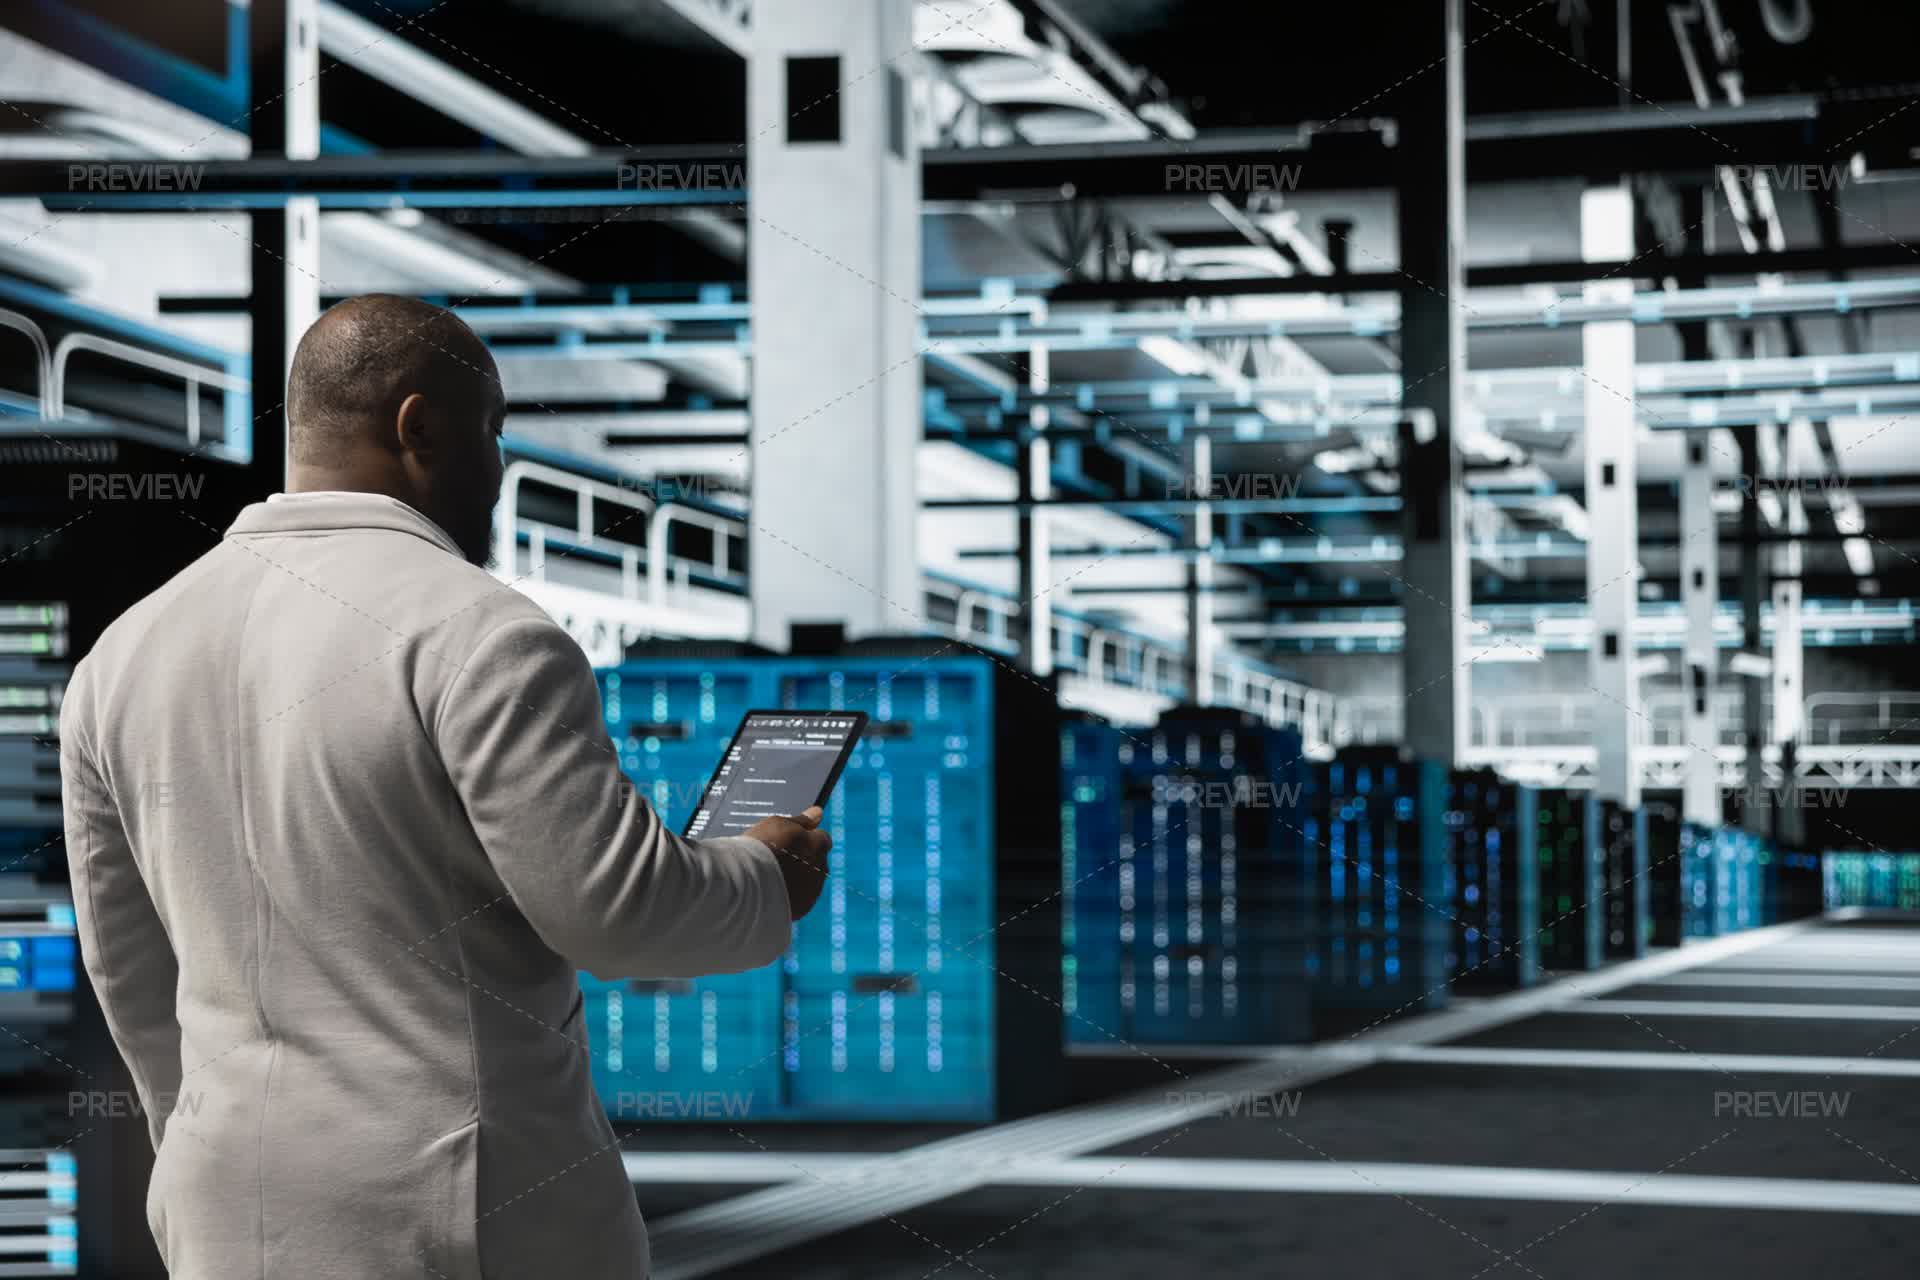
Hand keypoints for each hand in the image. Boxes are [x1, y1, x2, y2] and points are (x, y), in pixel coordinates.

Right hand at [745, 806, 831, 920]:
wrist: (745, 884)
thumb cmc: (760, 849)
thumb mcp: (779, 824)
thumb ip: (802, 820)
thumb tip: (818, 812)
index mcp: (819, 845)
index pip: (821, 837)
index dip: (805, 838)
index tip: (788, 840)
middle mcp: (821, 869)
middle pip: (817, 861)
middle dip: (803, 859)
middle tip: (777, 858)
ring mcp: (812, 891)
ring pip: (808, 882)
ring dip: (797, 879)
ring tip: (770, 876)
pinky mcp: (801, 909)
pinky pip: (799, 900)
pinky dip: (789, 896)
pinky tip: (771, 891)